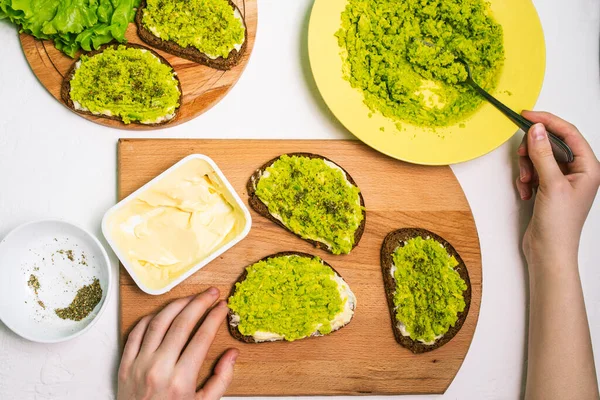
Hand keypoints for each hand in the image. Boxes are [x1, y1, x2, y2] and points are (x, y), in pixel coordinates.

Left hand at [117, 288, 238, 399]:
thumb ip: (220, 379)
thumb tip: (231, 354)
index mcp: (181, 380)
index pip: (202, 337)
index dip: (214, 318)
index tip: (222, 307)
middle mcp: (158, 369)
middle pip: (182, 323)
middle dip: (200, 303)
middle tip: (211, 293)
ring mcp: (138, 365)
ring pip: (158, 322)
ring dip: (176, 305)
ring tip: (190, 297)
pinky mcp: (124, 365)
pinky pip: (136, 333)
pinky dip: (150, 318)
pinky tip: (163, 313)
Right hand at [516, 111, 599, 266]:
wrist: (549, 252)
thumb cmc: (559, 224)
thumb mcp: (551, 184)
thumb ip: (543, 154)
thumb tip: (536, 129)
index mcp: (589, 167)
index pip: (569, 133)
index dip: (548, 121)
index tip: (527, 115)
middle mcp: (577, 172)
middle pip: (552, 144)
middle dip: (533, 150)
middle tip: (522, 156)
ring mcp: (563, 180)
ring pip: (540, 158)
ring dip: (527, 167)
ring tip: (525, 182)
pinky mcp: (549, 189)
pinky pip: (534, 172)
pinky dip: (526, 179)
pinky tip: (525, 192)